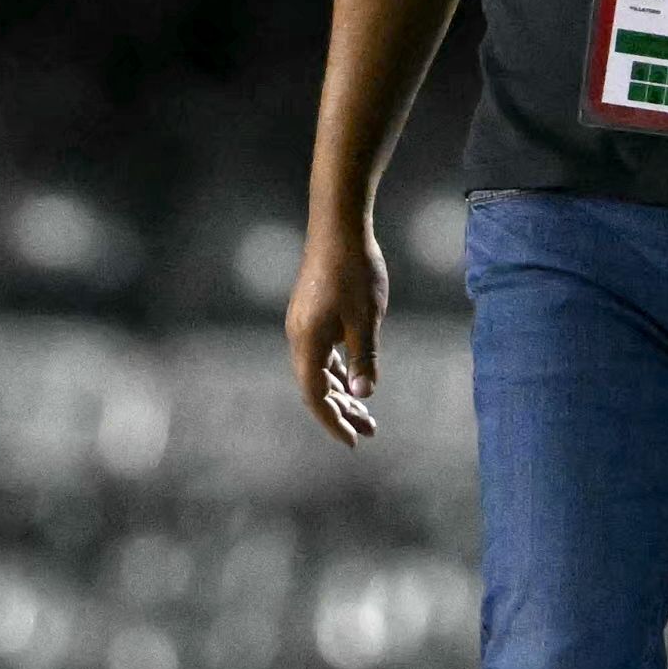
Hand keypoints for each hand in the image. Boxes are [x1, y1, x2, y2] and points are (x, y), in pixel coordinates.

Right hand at [284, 206, 389, 447]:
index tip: (353, 441)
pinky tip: (354, 377)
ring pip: (319, 369)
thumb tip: (363, 395)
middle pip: (316, 386)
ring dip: (341, 391)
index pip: (315, 396)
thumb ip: (365, 360)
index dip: (333, 422)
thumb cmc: (355, 271)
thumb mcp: (367, 320)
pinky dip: (338, 369)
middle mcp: (298, 336)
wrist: (338, 227)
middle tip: (369, 430)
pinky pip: (321, 352)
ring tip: (365, 411)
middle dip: (341, 411)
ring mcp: (302, 324)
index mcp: (308, 342)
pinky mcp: (311, 312)